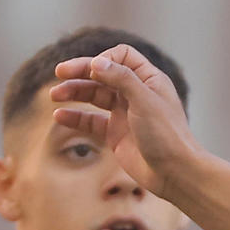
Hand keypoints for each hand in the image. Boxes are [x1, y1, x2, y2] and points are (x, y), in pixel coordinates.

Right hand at [51, 45, 196, 197]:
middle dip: (82, 71)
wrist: (174, 172)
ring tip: (54, 95)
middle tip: (59, 72)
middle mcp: (137, 93)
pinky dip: (75, 117)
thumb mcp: (145, 101)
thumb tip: (96, 61)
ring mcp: (125, 113)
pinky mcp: (116, 133)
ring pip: (95, 95)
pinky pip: (91, 121)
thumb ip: (122, 79)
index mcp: (150, 80)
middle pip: (104, 74)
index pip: (122, 56)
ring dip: (75, 92)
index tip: (92, 70)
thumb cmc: (167, 135)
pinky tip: (59, 116)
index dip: (104, 58)